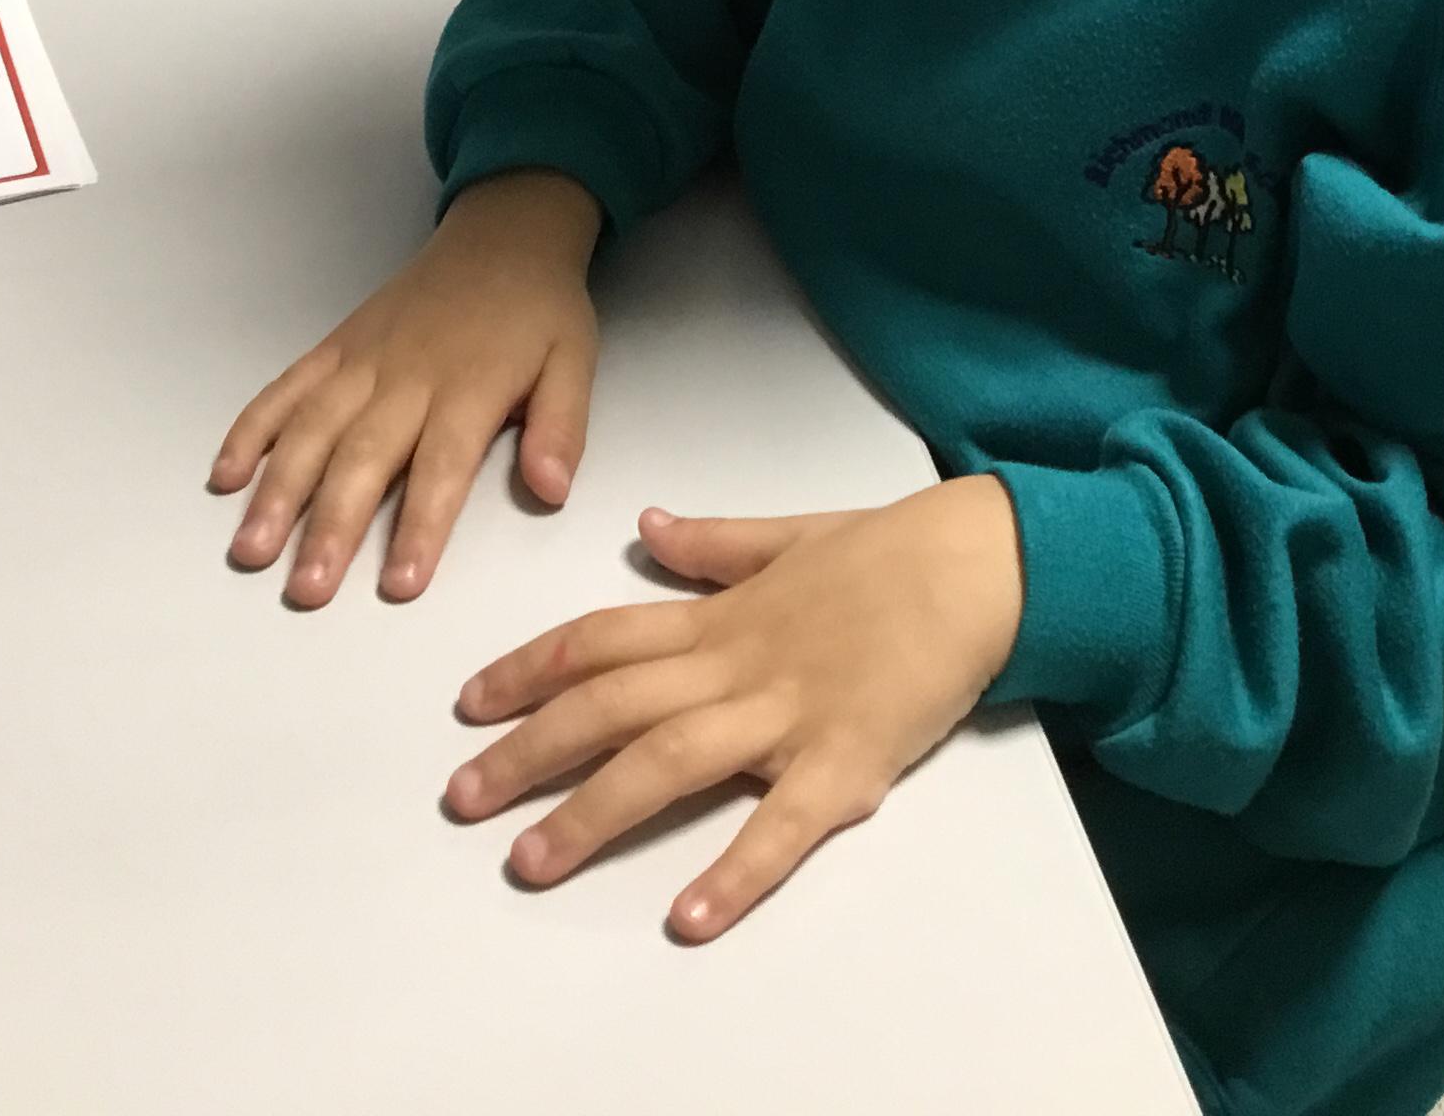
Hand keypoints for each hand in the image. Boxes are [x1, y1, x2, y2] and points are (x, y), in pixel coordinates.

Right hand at [208, 170, 603, 607]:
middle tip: (307, 589)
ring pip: (313, 427)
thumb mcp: (575, 361)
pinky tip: (226, 477)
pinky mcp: (335, 347)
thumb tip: (551, 491)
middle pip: (364, 456)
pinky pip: (286, 388)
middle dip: (332, 525)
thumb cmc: (539, 312)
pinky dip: (252, 429)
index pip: (442, 466)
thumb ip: (561, 427)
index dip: (420, 525)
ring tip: (252, 548)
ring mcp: (362, 360)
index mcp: (470, 387)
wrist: (501, 236)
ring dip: (278, 488)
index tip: (399, 584)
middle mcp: (407, 376)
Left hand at [443, 477, 1024, 939]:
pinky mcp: (846, 762)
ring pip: (671, 761)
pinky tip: (690, 915)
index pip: (602, 639)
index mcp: (722, 616)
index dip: (529, 669)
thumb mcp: (789, 535)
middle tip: (462, 799)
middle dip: (529, 753)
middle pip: (613, 705)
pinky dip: (734, 871)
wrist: (981, 563)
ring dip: (593, 813)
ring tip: (530, 861)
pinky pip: (782, 823)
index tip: (468, 703)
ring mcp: (789, 714)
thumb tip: (644, 528)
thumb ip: (713, 544)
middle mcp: (738, 663)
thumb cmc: (889, 550)